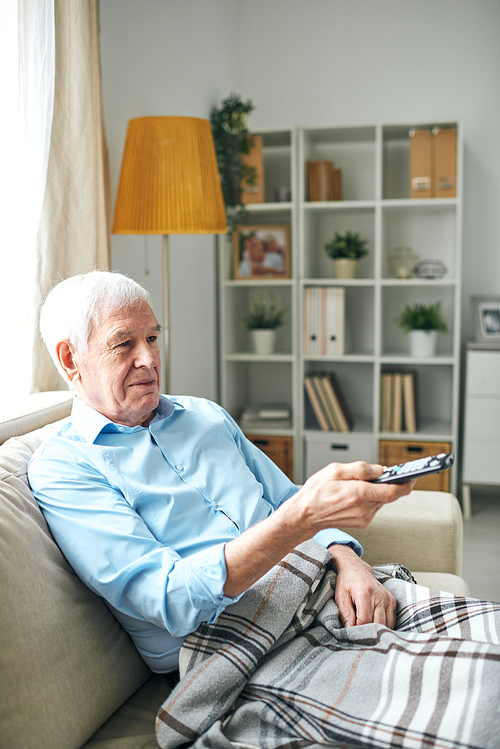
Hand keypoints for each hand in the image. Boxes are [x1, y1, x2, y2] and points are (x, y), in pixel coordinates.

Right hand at [292, 461, 414, 534]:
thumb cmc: (316, 493)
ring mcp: (364, 518)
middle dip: (390, 483)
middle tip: (389, 473)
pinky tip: (358, 492)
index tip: (413, 476)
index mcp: (360, 494)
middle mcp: (365, 509)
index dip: (406, 483)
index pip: (394, 491)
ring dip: (378, 490)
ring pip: (381, 500)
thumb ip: (361, 468)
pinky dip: (371, 497)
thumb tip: (379, 470)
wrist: (304, 516)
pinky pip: (374, 506)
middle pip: (389, 495)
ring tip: (364, 482)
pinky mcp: (362, 522)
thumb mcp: (335, 470)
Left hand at [329, 543, 396, 628]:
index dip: (358, 630)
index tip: (352, 633)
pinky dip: (384, 625)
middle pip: (377, 624)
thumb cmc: (346, 582)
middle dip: (368, 632)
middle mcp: (379, 595)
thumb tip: (350, 630)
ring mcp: (387, 598)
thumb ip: (345, 613)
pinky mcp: (392, 600)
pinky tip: (375, 624)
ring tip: (367, 630)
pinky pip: (392, 620)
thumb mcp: (340, 596)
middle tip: (360, 635)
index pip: (365, 620)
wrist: (356, 568)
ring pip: (387, 624)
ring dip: (377, 630)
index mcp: (365, 593)